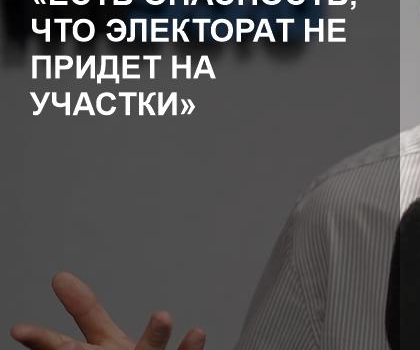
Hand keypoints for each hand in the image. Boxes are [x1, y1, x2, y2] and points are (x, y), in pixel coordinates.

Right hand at [10, 272, 204, 349]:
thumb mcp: (101, 341)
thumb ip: (87, 312)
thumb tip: (63, 280)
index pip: (64, 346)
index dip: (41, 339)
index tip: (20, 330)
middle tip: (64, 347)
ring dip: (152, 338)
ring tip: (162, 317)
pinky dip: (188, 349)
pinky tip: (196, 333)